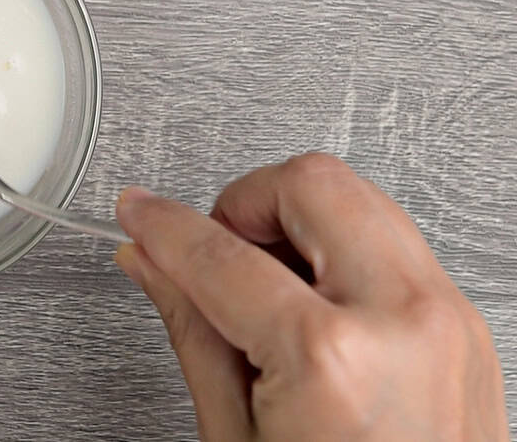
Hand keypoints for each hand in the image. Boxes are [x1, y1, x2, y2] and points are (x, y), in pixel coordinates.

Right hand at [113, 154, 506, 439]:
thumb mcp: (236, 440)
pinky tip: (305, 304)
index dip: (161, 224)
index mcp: (332, 358)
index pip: (219, 252)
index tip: (138, 213)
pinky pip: (389, 242)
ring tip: (259, 284)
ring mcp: (446, 319)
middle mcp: (404, 321)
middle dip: (244, 202)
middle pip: (309, 184)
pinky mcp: (463, 326)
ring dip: (294, 223)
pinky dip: (336, 251)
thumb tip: (151, 264)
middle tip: (212, 248)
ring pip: (357, 198)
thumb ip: (192, 330)